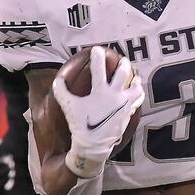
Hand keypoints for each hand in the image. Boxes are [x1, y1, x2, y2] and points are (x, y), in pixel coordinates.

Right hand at [52, 47, 144, 177]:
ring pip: (136, 88)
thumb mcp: (69, 107)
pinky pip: (136, 102)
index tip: (97, 49)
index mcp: (101, 92)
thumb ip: (62, 92)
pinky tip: (135, 94)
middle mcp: (116, 96)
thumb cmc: (80, 125)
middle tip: (123, 60)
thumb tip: (57, 80)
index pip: (99, 70)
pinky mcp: (128, 114)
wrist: (94, 146)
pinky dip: (137, 95)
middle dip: (124, 65)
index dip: (97, 57)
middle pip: (123, 74)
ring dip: (136, 80)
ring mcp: (124, 105)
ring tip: (136, 76)